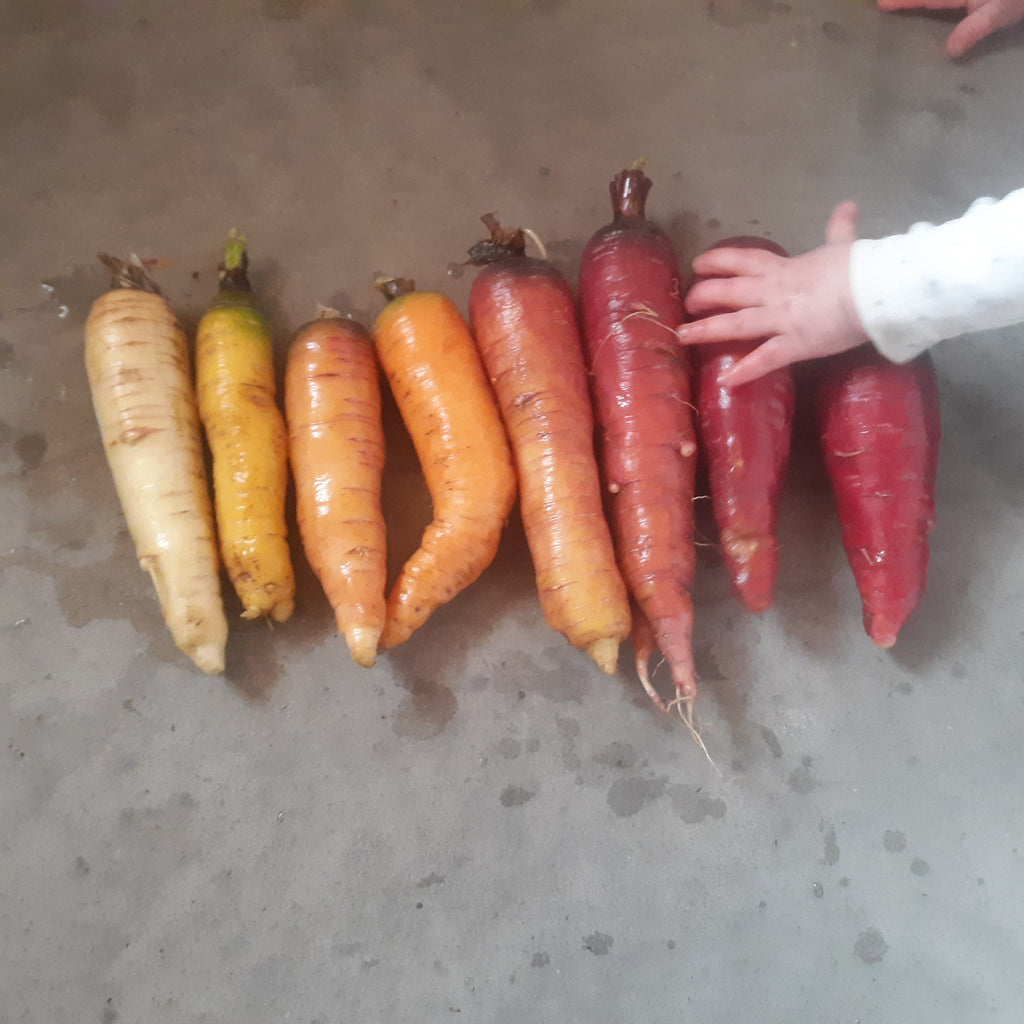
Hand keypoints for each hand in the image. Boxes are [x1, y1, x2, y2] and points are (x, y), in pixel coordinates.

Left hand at [677, 202, 867, 387]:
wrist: (877, 287)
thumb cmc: (863, 266)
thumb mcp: (847, 244)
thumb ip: (841, 229)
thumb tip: (849, 205)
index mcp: (786, 269)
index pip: (744, 260)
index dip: (719, 260)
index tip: (699, 263)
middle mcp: (775, 292)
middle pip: (729, 291)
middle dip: (703, 295)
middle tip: (686, 302)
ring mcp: (781, 319)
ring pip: (735, 324)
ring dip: (706, 330)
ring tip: (682, 335)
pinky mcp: (795, 344)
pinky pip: (765, 359)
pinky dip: (745, 371)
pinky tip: (725, 381)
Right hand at [878, 0, 1023, 58]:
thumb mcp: (1000, 14)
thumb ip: (974, 30)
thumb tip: (949, 52)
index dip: (903, 1)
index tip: (881, 4)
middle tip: (882, 0)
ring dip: (920, 0)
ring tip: (900, 1)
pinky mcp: (972, 2)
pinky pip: (945, 2)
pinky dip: (932, 3)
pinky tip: (932, 7)